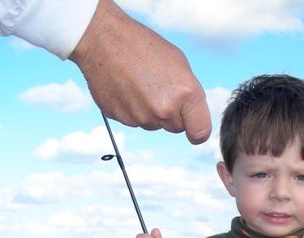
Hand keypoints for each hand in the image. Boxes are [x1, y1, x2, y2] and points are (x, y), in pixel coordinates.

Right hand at [70, 0, 210, 142]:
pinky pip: (134, 121)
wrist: (103, 39)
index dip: (197, 131)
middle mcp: (164, 110)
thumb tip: (191, 117)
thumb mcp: (179, 64)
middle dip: (171, 114)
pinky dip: (132, 109)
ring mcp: (141, 117)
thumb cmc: (143, 46)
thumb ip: (189, 95)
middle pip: (175, 127)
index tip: (193, 129)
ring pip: (154, 124)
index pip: (199, 133)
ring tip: (140, 84)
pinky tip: (127, 88)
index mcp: (185, 94)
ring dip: (150, 111)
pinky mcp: (122, 119)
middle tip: (158, 88)